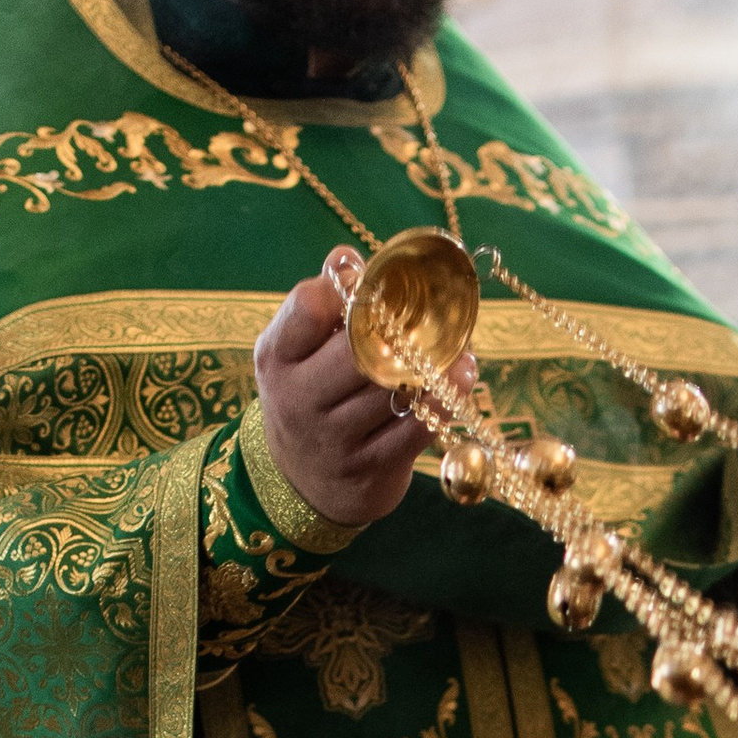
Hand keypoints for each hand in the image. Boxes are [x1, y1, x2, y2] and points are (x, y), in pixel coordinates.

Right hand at [253, 252, 463, 527]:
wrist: (300, 482)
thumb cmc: (310, 394)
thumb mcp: (299, 352)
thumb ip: (323, 306)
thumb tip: (346, 256)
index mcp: (277, 357)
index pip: (308, 306)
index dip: (346, 286)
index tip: (372, 283)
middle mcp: (297, 399)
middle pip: (358, 350)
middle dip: (400, 330)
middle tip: (432, 313)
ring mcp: (332, 439)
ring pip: (394, 389)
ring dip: (436, 365)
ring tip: (460, 348)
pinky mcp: (367, 470)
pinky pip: (417, 428)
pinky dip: (444, 401)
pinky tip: (458, 380)